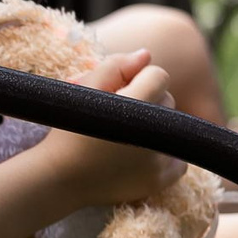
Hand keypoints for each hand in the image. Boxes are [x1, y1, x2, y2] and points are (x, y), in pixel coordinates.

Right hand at [34, 49, 186, 206]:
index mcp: (137, 105)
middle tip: (118, 112)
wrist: (60, 179)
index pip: (158, 76)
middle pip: (167, 101)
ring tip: (127, 134)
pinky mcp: (159, 181)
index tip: (119, 91)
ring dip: (155, 127)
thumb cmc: (68, 131)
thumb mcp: (85, 88)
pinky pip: (177, 162)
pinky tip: (140, 156)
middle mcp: (153, 132)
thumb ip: (116, 66)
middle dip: (146, 101)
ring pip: (173, 129)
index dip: (137, 78)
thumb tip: (146, 55)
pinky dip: (163, 157)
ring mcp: (158, 160)